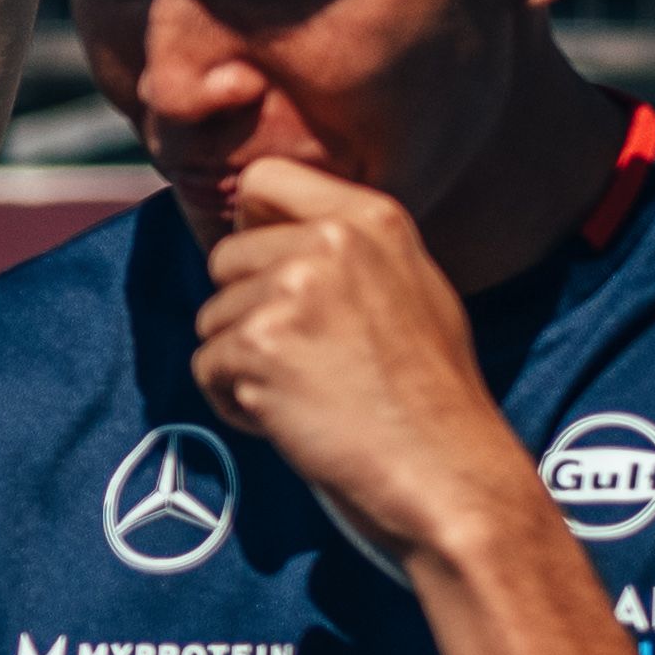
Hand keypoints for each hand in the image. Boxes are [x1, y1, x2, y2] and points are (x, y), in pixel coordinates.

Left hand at [189, 149, 535, 569]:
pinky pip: (207, 368)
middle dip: (246, 312)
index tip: (266, 273)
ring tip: (307, 396)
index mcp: (371, 217)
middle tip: (303, 362)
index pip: (265, 179)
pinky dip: (236, 404)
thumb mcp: (413, 289)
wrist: (447, 475)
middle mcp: (329, 241)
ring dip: (242, 364)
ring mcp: (291, 290)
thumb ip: (348, 252)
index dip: (251, 228)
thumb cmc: (433, 399)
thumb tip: (271, 235)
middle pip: (225, 258)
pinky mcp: (260, 346)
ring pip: (212, 318)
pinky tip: (291, 422)